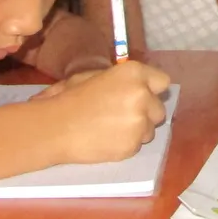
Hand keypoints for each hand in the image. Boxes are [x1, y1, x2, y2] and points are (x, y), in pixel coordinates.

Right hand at [31, 61, 170, 164]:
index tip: (142, 95)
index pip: (162, 81)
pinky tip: (106, 139)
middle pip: (159, 108)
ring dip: (137, 129)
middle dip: (146, 112)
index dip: (152, 89)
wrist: (54, 127)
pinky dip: (126, 143)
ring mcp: (140, 122)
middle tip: (122, 114)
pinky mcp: (133, 145)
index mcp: (133, 73)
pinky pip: (138, 145)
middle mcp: (143, 95)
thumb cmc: (68, 97)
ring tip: (111, 128)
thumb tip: (134, 84)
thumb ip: (119, 79)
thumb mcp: (92, 76)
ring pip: (150, 129)